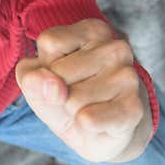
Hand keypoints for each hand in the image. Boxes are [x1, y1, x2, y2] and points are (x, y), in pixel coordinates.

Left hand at [14, 18, 149, 161]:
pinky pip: (89, 120)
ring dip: (71, 112)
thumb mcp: (39, 84)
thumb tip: (46, 83)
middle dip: (57, 93)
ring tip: (88, 109)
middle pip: (57, 74)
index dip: (45, 67)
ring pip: (71, 100)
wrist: (103, 134)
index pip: (49, 42)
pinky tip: (97, 124)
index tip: (62, 74)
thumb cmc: (67, 99)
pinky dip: (83, 127)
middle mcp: (117, 47)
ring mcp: (128, 77)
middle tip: (76, 97)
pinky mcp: (133, 108)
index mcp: (94, 30)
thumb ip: (31, 81)